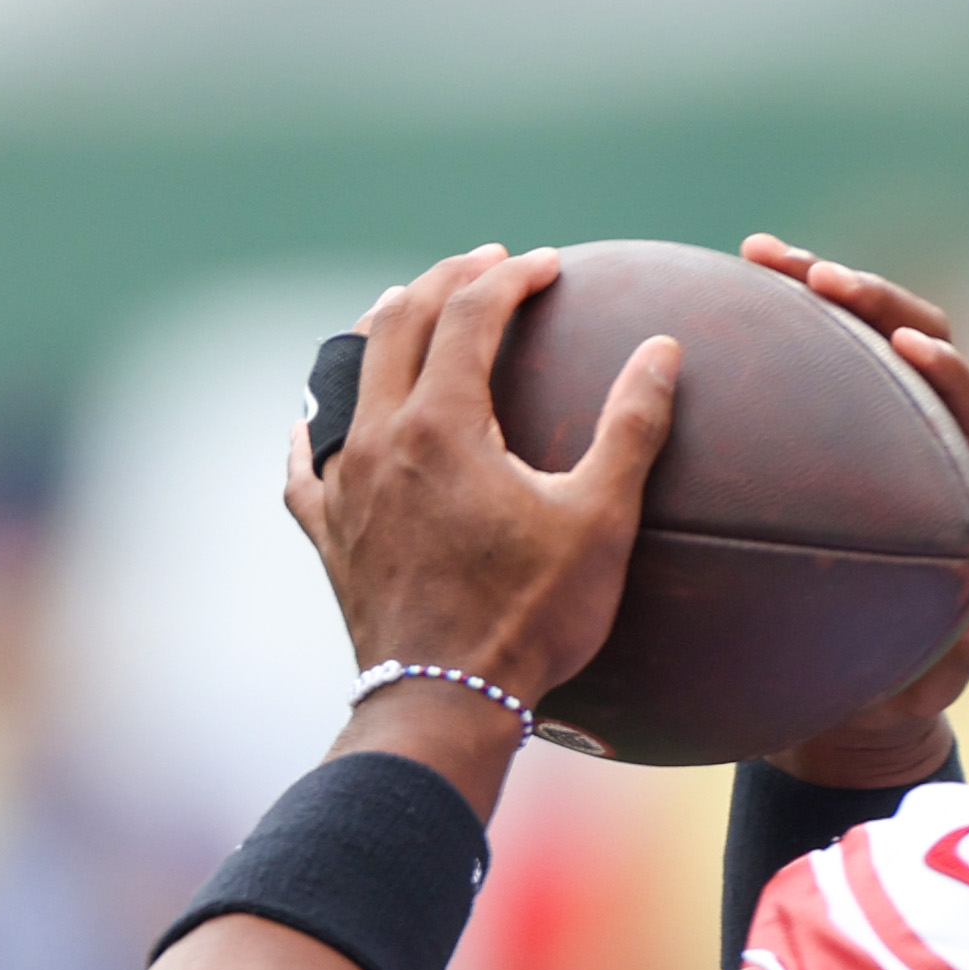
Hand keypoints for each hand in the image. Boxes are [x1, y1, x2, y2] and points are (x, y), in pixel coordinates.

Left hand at [285, 246, 676, 797]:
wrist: (444, 703)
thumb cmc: (529, 617)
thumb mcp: (599, 521)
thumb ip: (630, 428)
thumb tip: (662, 352)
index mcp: (443, 422)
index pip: (470, 313)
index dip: (512, 278)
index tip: (548, 266)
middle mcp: (380, 437)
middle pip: (400, 323)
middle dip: (446, 281)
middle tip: (486, 266)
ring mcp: (343, 486)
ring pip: (346, 379)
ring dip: (380, 331)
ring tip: (403, 308)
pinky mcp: (327, 535)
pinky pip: (306, 467)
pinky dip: (314, 432)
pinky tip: (311, 427)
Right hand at [739, 233, 968, 790]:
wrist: (836, 698)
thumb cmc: (882, 696)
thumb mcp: (919, 686)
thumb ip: (962, 651)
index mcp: (964, 502)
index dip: (953, 374)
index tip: (912, 346)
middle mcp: (927, 455)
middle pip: (924, 345)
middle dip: (877, 300)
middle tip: (817, 275)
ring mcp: (873, 437)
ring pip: (862, 341)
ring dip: (817, 290)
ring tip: (759, 253)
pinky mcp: (823, 433)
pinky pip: (806, 364)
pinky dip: (773, 325)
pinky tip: (722, 292)